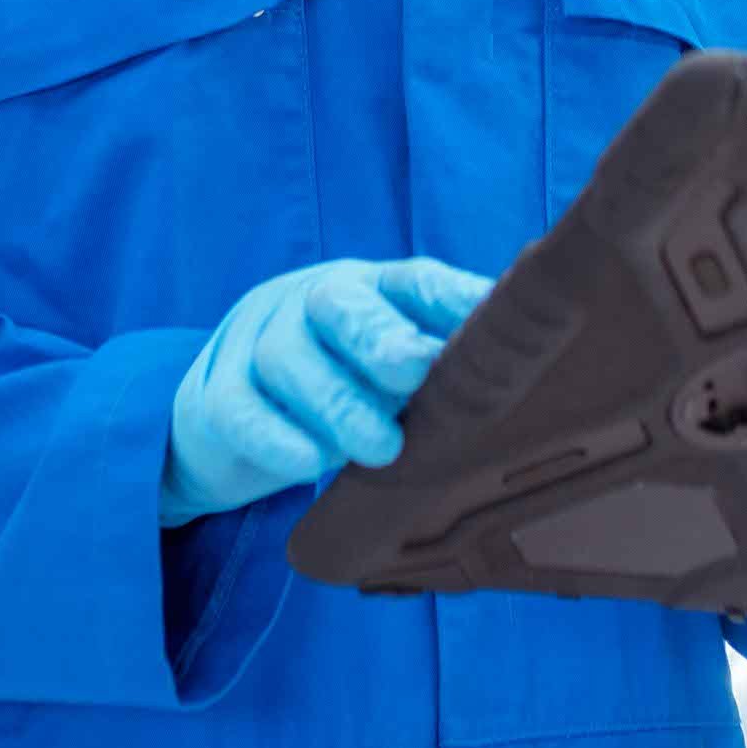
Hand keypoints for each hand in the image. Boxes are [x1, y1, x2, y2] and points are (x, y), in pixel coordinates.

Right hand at [161, 257, 492, 525]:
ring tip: (381, 448)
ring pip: (287, 358)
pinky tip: (308, 465)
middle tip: (416, 373)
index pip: (412, 282)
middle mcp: (309, 302)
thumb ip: (444, 371)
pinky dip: (274, 438)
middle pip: (340, 304)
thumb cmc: (338, 390)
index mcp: (367, 290)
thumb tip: (531, 383)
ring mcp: (255, 343)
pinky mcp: (215, 396)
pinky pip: (239, 410)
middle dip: (379, 337)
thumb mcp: (388, 374)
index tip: (492, 319)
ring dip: (336, 403)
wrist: (222, 419)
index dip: (452, 298)